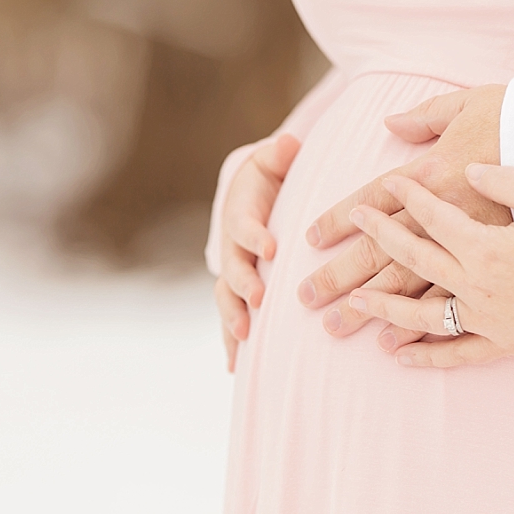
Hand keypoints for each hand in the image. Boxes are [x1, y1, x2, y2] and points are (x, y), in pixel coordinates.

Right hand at [216, 134, 300, 371]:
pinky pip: (231, 319)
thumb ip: (278, 154)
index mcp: (240, 214)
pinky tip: (235, 369)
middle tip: (258, 300)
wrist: (249, 197)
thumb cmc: (269, 177)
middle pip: (231, 267)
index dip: (254, 234)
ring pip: (225, 298)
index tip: (271, 246)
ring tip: (244, 338)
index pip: (244, 224)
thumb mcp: (272, 160)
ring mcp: (231, 271)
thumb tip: (287, 143)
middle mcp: (230, 246)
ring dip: (232, 318)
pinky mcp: (237, 292)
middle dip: (242, 284)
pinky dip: (230, 343)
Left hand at [344, 164, 513, 366]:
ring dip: (382, 306)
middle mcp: (476, 284)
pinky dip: (426, 357)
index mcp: (485, 244)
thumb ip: (503, 181)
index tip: (387, 183)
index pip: (432, 214)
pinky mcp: (503, 342)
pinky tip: (397, 356)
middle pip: (414, 259)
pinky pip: (457, 354)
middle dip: (378, 238)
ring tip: (351, 302)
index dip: (407, 195)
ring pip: (421, 313)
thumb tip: (466, 170)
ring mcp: (486, 317)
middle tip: (353, 224)